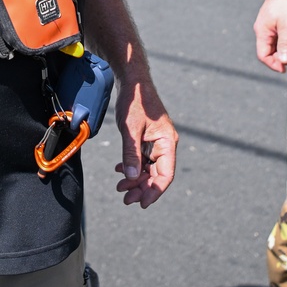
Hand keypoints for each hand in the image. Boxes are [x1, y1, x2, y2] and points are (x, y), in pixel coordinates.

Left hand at [113, 79, 177, 208]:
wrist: (132, 83)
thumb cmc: (135, 101)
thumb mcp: (130, 129)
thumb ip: (131, 153)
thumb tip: (130, 177)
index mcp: (167, 141)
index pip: (165, 174)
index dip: (155, 191)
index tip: (142, 203)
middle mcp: (164, 144)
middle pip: (156, 174)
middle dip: (141, 188)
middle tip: (125, 199)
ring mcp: (156, 142)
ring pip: (148, 169)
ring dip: (135, 179)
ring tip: (120, 188)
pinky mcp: (147, 139)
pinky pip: (142, 159)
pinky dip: (132, 166)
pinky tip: (120, 170)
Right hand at [254, 0, 286, 71]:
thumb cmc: (286, 6)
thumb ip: (285, 44)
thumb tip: (284, 61)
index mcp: (262, 32)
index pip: (263, 55)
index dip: (273, 64)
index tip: (285, 68)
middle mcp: (262, 31)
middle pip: (268, 51)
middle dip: (281, 58)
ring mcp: (267, 27)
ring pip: (274, 45)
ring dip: (284, 51)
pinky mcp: (273, 24)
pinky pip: (277, 39)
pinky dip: (285, 44)